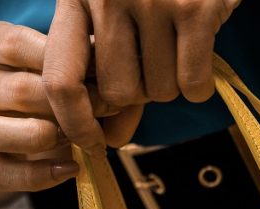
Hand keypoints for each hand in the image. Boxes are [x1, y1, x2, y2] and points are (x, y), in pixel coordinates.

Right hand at [0, 21, 117, 191]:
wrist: (21, 123)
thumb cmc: (45, 81)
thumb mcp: (53, 59)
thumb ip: (72, 57)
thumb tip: (105, 66)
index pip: (15, 45)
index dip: (61, 62)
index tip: (99, 75)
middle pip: (19, 92)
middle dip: (69, 105)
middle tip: (107, 110)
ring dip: (48, 137)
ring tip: (79, 137)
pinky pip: (3, 174)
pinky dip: (40, 176)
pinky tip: (72, 168)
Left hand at [43, 0, 240, 154]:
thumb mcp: (117, 20)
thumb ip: (107, 80)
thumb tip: (107, 143)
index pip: (60, 79)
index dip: (74, 121)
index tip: (90, 142)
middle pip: (116, 92)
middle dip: (139, 93)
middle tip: (151, 64)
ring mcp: (151, 0)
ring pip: (157, 90)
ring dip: (171, 83)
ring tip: (176, 45)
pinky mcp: (195, 9)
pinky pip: (192, 84)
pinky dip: (199, 85)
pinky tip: (199, 53)